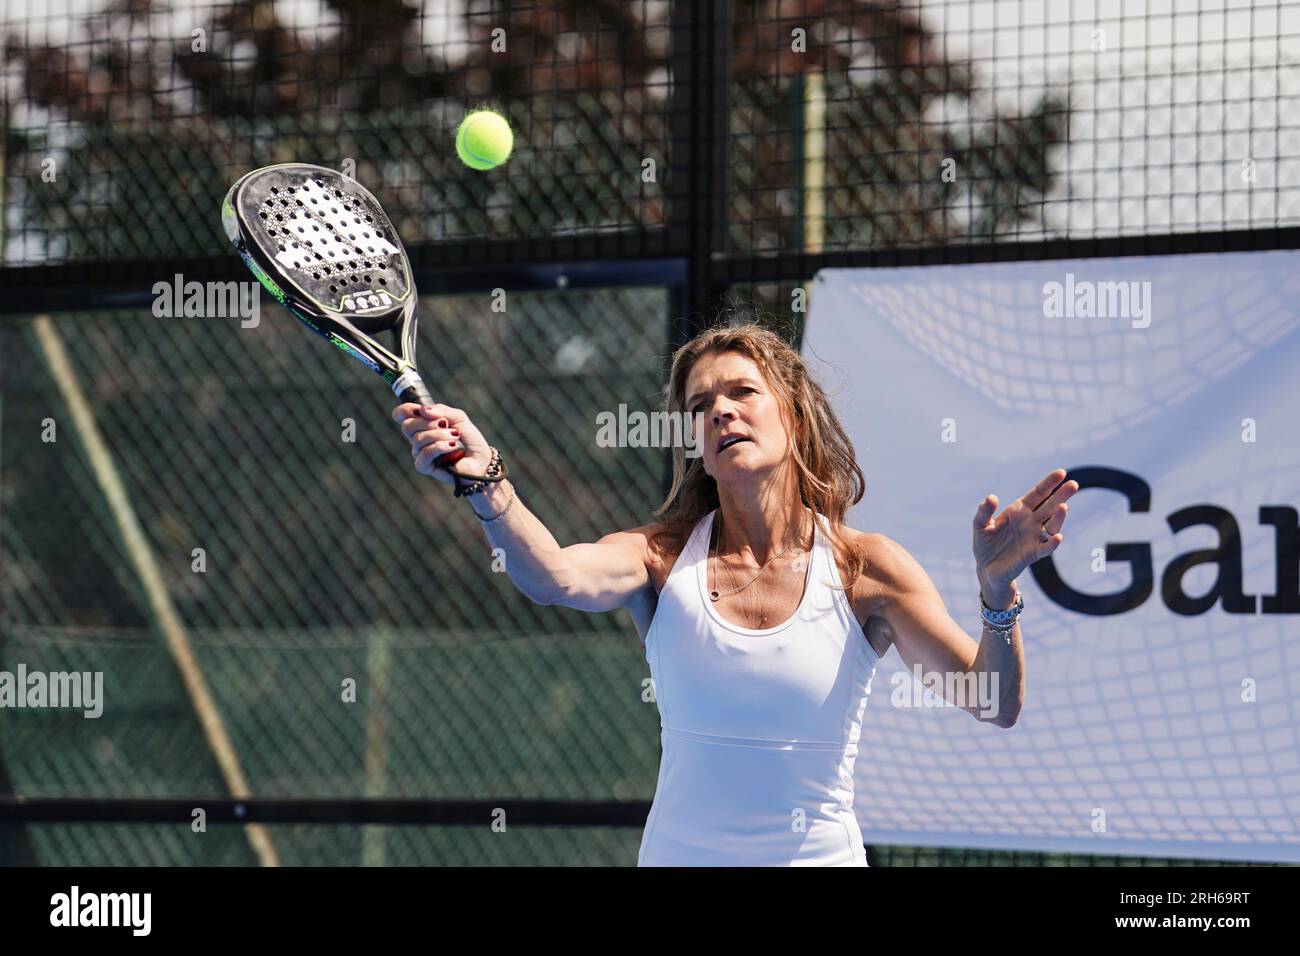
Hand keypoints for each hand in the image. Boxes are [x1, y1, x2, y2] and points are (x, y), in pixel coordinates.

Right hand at [391, 401, 492, 483]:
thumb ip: (440, 410)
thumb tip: (422, 410)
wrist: (481, 459)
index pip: (401, 415)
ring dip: (440, 434)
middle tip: (446, 424)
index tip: (420, 409)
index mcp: (422, 425)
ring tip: (455, 436)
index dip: (406, 410)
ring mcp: (420, 453)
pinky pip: (426, 452)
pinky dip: (441, 446)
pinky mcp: (425, 466)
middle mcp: (418, 439)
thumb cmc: (469, 439)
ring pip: (419, 438)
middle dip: (428, 422)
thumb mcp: (458, 417)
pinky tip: (453, 446)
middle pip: (407, 426)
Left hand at [973, 468, 1077, 591]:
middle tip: (1074, 484)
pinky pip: (1046, 548)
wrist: (986, 568)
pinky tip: (1057, 537)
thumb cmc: (985, 543)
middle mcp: (1031, 521)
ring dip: (1059, 517)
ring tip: (1064, 507)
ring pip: (1052, 525)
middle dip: (1061, 495)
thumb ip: (984, 511)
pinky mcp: (1033, 553)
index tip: (1061, 472)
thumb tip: (991, 498)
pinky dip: (1052, 543)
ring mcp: (1034, 537)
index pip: (1038, 494)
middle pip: (1050, 506)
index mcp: (1019, 510)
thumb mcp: (980, 525)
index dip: (1049, 483)